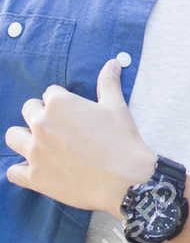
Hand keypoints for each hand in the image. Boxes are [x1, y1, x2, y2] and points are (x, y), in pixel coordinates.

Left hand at [4, 59, 154, 215]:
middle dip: (41, 116)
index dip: (62, 102)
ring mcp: (35, 152)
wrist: (125, 179)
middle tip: (60, 129)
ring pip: (13, 136)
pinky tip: (36, 168)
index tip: (73, 114)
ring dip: (24, 138)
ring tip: (42, 145)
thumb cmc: (121, 140)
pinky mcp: (34, 177)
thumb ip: (108, 82)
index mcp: (59, 103)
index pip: (49, 94)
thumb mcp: (115, 106)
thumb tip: (113, 62)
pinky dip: (21, 170)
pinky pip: (12, 171)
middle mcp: (41, 124)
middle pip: (28, 110)